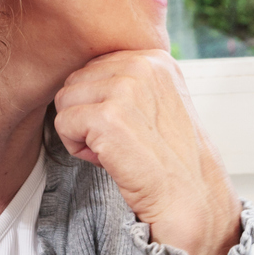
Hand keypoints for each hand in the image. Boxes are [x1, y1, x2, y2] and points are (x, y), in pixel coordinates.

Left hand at [53, 50, 242, 254]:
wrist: (190, 196)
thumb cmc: (170, 158)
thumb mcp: (158, 101)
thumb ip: (127, 82)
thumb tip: (78, 81)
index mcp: (153, 58)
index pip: (94, 67)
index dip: (101, 104)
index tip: (129, 128)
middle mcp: (141, 65)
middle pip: (75, 81)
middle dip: (87, 115)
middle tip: (119, 142)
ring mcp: (125, 89)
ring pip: (65, 101)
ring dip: (80, 131)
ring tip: (113, 149)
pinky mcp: (108, 116)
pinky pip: (63, 123)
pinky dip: (76, 148)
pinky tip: (107, 159)